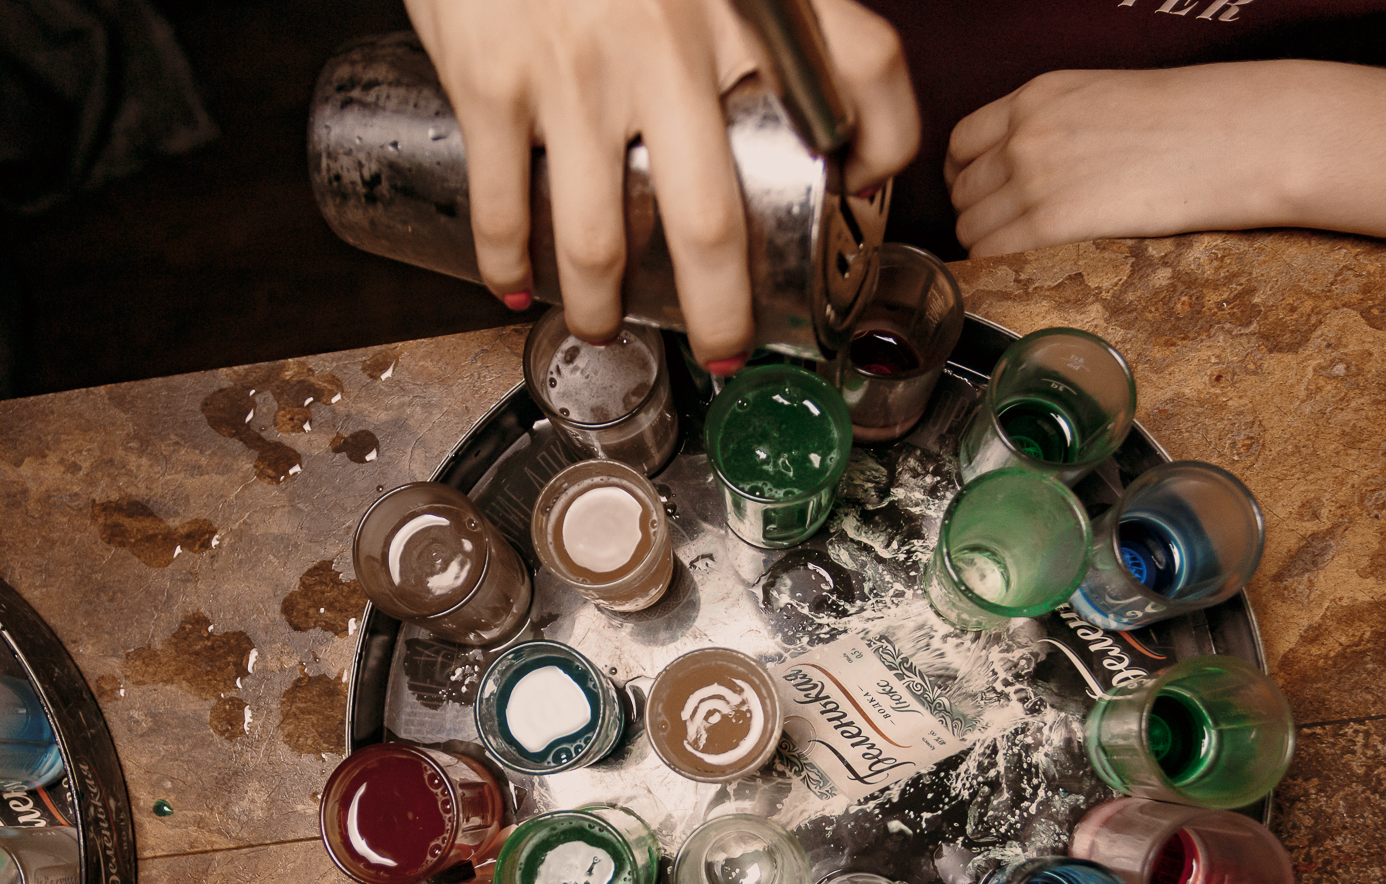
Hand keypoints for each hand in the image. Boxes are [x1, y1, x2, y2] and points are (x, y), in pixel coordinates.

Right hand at [406, 0, 918, 368]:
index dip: (889, 143)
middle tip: (723, 347)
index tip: (867, 195)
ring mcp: (580, 67)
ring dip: (601, 306)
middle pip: (715, 220)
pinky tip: (515, 286)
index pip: (868, 64)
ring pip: (599, 236)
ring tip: (603, 328)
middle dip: (720, 310)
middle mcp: (674, 39)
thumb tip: (849, 133)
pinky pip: (504, 199)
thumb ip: (790, 16)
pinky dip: (507, 260)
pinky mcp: (497, 78)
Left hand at [945, 64, 1296, 258]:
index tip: (984, 197)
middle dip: (980, 215)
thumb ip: (1055, 126)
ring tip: (1027, 256)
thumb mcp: (1105, 98)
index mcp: (1036, 97)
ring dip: (990, 247)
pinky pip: (994, 255)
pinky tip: (1028, 271)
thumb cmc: (1190, 120)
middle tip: (1009, 235)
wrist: (1235, 135)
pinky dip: (1000, 268)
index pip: (962, 143)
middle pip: (963, 191)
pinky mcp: (1050, 223)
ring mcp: (1033, 178)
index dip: (968, 177)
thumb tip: (1029, 166)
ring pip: (972, 228)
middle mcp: (1024, 134)